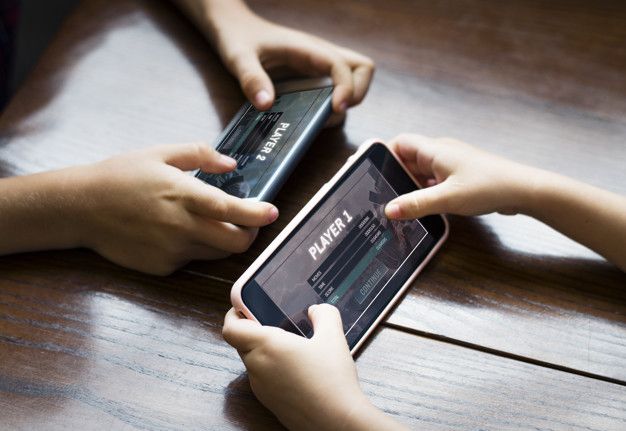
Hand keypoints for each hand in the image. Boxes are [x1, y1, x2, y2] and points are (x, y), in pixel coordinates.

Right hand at [75, 143, 277, 274]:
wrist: (80, 208)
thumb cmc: (120, 176)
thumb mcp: (160, 153)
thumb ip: (200, 154)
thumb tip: (230, 164)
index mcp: (183, 195)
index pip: (232, 210)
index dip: (257, 214)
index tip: (273, 212)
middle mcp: (181, 227)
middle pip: (235, 243)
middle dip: (249, 234)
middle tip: (249, 221)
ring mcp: (172, 251)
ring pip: (216, 253)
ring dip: (224, 240)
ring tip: (211, 222)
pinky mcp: (162, 267)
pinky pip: (192, 259)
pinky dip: (195, 247)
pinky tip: (176, 231)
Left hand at [208, 4, 374, 113]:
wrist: (233, 27)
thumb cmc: (237, 37)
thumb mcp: (237, 57)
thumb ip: (251, 78)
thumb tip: (266, 104)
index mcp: (306, 49)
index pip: (342, 66)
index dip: (346, 88)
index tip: (335, 108)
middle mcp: (319, 57)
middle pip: (362, 69)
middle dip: (358, 93)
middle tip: (334, 111)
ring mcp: (318, 68)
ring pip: (352, 81)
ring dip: (344, 102)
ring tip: (320, 118)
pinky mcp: (311, 77)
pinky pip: (334, 90)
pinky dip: (330, 106)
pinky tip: (309, 116)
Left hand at [223, 304, 399, 430]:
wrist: (337, 422)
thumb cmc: (332, 380)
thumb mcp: (333, 337)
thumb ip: (324, 314)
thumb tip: (316, 310)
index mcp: (266, 345)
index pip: (231, 328)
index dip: (233, 314)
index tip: (244, 307)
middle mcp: (258, 366)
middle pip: (241, 343)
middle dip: (253, 330)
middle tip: (274, 323)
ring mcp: (262, 388)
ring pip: (253, 362)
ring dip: (264, 352)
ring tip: (291, 346)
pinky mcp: (270, 403)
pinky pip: (264, 379)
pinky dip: (273, 370)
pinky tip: (298, 370)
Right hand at [384, 134, 534, 219]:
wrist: (524, 190)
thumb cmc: (489, 187)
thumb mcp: (447, 198)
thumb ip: (416, 204)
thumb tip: (389, 210)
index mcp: (435, 150)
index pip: (400, 143)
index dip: (384, 154)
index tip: (372, 172)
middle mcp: (441, 153)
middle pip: (408, 159)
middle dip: (394, 176)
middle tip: (380, 195)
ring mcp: (450, 165)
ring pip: (420, 172)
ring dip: (409, 186)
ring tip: (397, 205)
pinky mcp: (459, 177)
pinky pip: (433, 181)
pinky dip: (424, 192)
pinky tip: (420, 207)